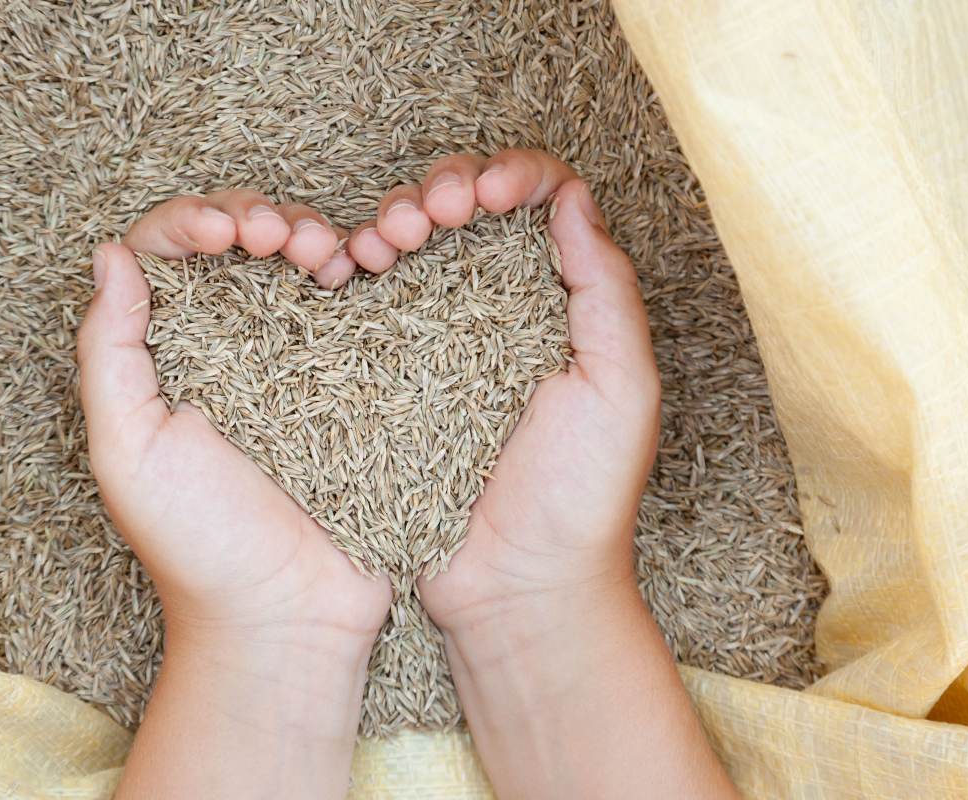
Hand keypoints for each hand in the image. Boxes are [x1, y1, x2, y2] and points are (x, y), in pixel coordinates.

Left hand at [77, 189, 390, 798]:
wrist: (290, 613)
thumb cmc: (197, 544)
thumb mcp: (126, 451)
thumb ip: (109, 353)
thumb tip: (110, 256)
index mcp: (165, 356)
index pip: (165, 253)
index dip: (193, 221)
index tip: (227, 233)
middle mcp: (226, 346)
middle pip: (234, 241)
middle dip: (256, 214)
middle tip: (282, 237)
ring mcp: (293, 359)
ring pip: (293, 259)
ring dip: (306, 232)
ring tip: (325, 252)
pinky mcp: (350, 379)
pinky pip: (350, 304)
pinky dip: (355, 269)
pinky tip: (361, 270)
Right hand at [374, 150, 733, 798]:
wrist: (514, 588)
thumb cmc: (580, 498)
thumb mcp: (621, 390)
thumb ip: (605, 292)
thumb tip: (571, 197)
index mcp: (560, 303)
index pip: (539, 202)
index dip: (508, 174)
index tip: (483, 191)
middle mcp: (499, 309)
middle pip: (466, 207)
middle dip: (440, 187)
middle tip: (427, 215)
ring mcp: (438, 340)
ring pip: (411, 243)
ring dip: (393, 217)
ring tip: (380, 242)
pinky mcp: (388, 374)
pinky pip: (370, 300)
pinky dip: (356, 267)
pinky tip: (346, 269)